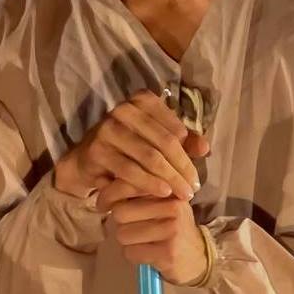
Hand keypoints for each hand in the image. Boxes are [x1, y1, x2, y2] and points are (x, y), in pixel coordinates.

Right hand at [54, 89, 203, 200]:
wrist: (88, 158)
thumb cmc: (129, 147)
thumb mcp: (157, 140)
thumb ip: (183, 142)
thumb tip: (205, 148)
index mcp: (142, 100)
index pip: (175, 129)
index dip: (189, 155)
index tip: (196, 176)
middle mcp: (124, 109)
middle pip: (164, 142)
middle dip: (182, 168)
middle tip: (193, 189)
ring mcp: (108, 128)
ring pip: (149, 157)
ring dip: (169, 178)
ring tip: (182, 194)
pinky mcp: (98, 149)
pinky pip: (129, 170)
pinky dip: (149, 183)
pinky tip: (162, 192)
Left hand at [98, 179, 208, 285]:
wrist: (199, 255)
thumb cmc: (172, 224)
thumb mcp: (157, 201)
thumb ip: (131, 190)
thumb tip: (100, 180)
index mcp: (168, 187)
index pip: (129, 184)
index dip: (109, 194)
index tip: (103, 203)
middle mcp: (172, 205)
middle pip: (120, 212)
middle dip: (119, 222)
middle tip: (130, 226)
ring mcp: (171, 229)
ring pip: (123, 234)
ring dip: (127, 241)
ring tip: (142, 240)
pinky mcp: (168, 252)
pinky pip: (131, 253)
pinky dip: (134, 255)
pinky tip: (148, 252)